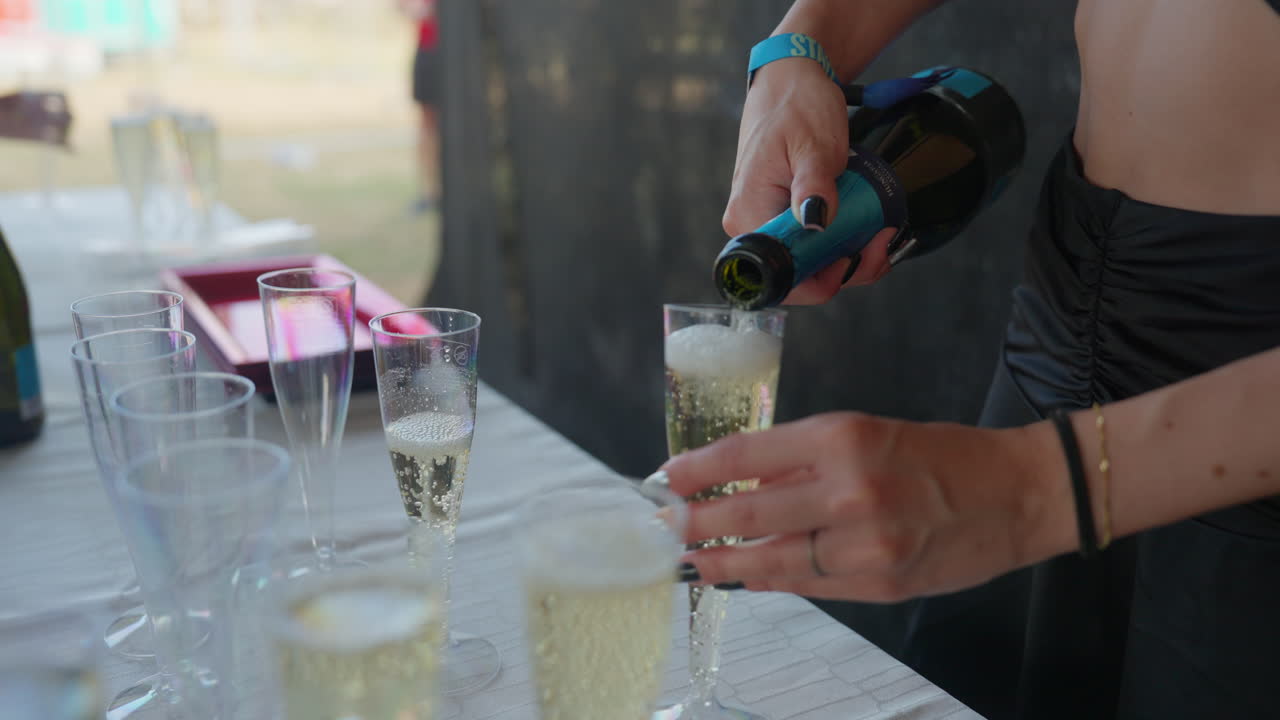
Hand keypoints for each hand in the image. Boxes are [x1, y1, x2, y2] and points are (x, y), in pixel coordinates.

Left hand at [663, 412, 1069, 601]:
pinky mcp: (879, 585)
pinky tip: (745, 578)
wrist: (1017, 495)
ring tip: (692, 563)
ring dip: (725, 564)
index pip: (748, 456)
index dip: (699, 471)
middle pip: (749, 512)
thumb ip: (803, 459)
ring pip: (773, 559)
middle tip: (665, 529)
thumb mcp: (866, 433)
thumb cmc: (940, 456)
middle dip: (698, 524)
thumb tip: (738, 486)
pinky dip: (772, 581)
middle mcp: (850, 491)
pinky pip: (808, 584)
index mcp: (843, 438)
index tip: (668, 480)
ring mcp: (865, 545)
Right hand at [723, 59, 898, 302]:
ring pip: (807, 265)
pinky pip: (809, 246)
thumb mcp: (814, 144)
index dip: (823, 279)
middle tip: (881, 241)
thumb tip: (814, 223)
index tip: (859, 255)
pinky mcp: (780, 217)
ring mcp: (764, 222)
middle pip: (796, 277)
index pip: (782, 276)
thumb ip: (815, 185)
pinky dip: (839, 246)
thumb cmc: (798, 106)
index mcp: (749, 213)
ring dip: (848, 259)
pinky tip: (864, 232)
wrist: (792, 82)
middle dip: (843, 269)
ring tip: (880, 233)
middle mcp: (749, 226)